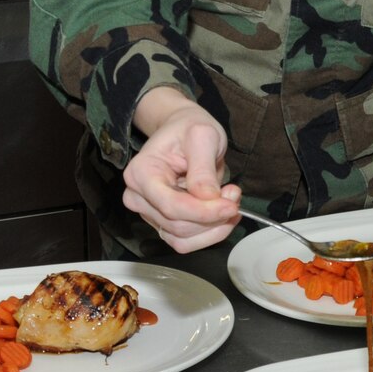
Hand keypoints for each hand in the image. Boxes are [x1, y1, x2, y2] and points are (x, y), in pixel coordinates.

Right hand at [119, 86, 239, 252]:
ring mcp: (148, 212)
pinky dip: (208, 234)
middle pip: (177, 225)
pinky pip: (184, 242)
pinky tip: (221, 215)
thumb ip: (203, 168)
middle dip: (212, 217)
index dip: (204, 211)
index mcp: (141, 172)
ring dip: (213, 228)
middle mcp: (137, 196)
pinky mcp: (162, 223)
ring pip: (182, 239)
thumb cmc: (190, 129)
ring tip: (230, 201)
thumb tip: (207, 197)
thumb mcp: (203, 136)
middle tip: (234, 194)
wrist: (184, 131)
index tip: (231, 204)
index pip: (171, 205)